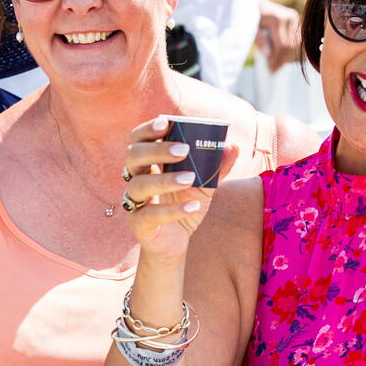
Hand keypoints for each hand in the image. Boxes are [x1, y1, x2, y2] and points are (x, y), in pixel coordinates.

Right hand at [122, 117, 238, 265]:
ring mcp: (134, 202)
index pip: (138, 139)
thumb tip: (233, 146)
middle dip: (156, 150)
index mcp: (148, 163)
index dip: (147, 129)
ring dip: (164, 179)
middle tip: (184, 150)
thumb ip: (217, 167)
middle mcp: (136, 179)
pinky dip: (172, 210)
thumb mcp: (205, 186)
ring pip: (138, 185)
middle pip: (133, 156)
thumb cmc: (185, 206)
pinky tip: (193, 206)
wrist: (177, 243)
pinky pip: (149, 214)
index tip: (165, 123)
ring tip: (190, 178)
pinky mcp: (139, 224)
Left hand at [255, 0, 300, 72]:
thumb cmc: (252, 15)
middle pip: (290, 46)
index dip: (277, 59)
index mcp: (277, 19)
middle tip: (274, 69)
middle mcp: (289, 18)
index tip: (271, 68)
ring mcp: (294, 18)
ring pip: (295, 44)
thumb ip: (259, 40)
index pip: (282, 45)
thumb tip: (268, 55)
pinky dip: (290, 49)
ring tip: (277, 64)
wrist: (258, 2)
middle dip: (282, 60)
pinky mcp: (296, 19)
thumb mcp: (252, 28)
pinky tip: (282, 55)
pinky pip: (296, 39)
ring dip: (287, 56)